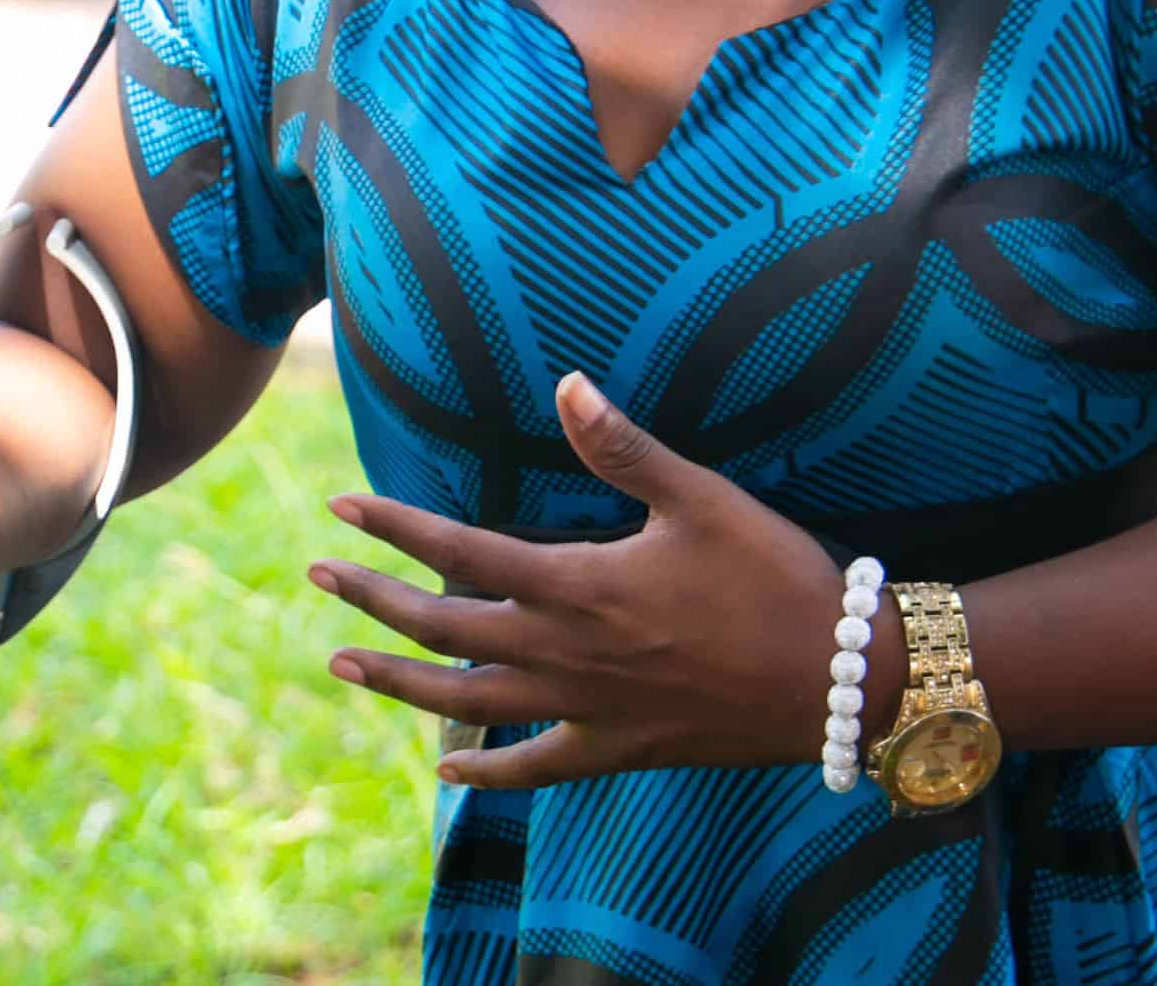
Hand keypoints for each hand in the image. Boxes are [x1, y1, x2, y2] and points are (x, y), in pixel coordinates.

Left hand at [311, 372, 873, 789]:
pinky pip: (539, 769)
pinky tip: (450, 771)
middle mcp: (569, 653)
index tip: (341, 508)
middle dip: (375, 601)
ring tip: (346, 664)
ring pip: (471, 703)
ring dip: (403, 683)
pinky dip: (488, 772)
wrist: (841, 680)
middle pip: (447, 629)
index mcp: (579, 585)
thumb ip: (623, 446)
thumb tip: (565, 383)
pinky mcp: (623, 748)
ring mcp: (591, 710)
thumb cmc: (773, 574)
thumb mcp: (699, 497)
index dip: (396, 529)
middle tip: (316, 577)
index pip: (462, 553)